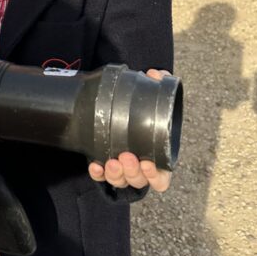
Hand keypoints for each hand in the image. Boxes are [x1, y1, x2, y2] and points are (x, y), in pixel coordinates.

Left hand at [88, 69, 172, 191]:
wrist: (123, 106)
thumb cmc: (144, 107)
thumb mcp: (154, 94)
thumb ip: (160, 83)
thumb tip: (155, 74)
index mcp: (158, 156)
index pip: (161, 179)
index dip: (156, 176)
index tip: (148, 163)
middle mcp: (140, 167)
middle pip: (139, 180)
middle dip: (132, 171)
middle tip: (126, 156)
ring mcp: (122, 168)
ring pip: (121, 181)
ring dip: (116, 174)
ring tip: (111, 161)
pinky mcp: (105, 165)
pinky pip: (101, 176)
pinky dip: (98, 173)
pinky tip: (95, 164)